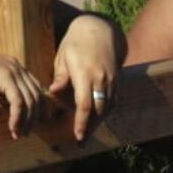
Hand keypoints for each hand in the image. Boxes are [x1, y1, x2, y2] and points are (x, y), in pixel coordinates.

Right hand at [0, 49, 44, 139]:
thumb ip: (0, 86)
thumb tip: (8, 104)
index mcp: (14, 64)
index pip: (35, 87)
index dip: (38, 106)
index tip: (34, 121)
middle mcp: (16, 66)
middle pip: (36, 94)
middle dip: (35, 116)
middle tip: (28, 132)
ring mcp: (12, 70)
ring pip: (29, 100)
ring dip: (26, 120)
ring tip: (20, 134)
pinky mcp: (5, 78)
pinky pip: (18, 102)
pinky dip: (17, 117)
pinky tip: (12, 128)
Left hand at [50, 14, 121, 141]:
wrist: (100, 30)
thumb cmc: (75, 43)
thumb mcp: (62, 56)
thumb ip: (60, 76)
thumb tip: (53, 92)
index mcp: (85, 74)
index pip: (85, 105)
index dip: (81, 122)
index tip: (77, 136)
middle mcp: (102, 79)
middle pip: (99, 111)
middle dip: (90, 128)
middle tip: (81, 143)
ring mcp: (113, 80)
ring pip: (108, 108)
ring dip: (98, 123)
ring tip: (86, 135)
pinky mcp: (118, 80)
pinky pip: (114, 101)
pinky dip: (106, 112)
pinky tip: (97, 120)